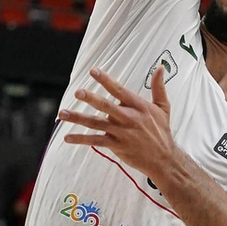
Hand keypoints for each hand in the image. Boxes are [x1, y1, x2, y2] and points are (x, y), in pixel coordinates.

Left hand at [59, 65, 179, 181]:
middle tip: (78, 92)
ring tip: (62, 113)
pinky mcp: (116, 146)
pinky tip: (68, 137)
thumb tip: (160, 66)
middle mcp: (129, 118)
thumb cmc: (162, 131)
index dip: (106, 80)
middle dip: (91, 99)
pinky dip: (81, 139)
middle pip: (106, 106)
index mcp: (138, 106)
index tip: (93, 71)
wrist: (164, 159)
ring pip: (96, 124)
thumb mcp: (163, 108)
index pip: (119, 91)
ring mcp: (121, 133)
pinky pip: (95, 141)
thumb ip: (159, 87)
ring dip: (78, 118)